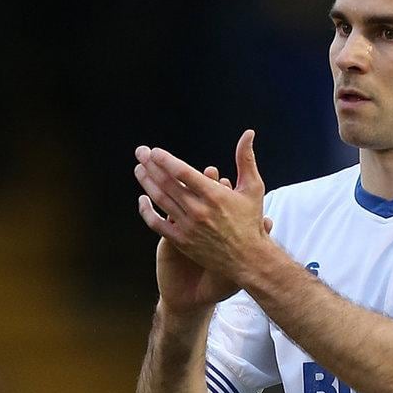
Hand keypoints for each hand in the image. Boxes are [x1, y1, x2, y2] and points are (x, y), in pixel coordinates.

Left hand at [134, 130, 271, 312]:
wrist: (248, 258)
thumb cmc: (251, 220)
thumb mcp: (253, 187)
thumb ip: (246, 159)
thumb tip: (248, 134)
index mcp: (215, 195)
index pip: (182, 172)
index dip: (165, 159)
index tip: (154, 151)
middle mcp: (199, 210)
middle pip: (167, 183)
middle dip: (151, 165)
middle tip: (140, 152)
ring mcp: (188, 226)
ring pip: (160, 200)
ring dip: (146, 182)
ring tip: (139, 169)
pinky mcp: (181, 241)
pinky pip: (156, 223)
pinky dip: (146, 211)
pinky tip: (142, 199)